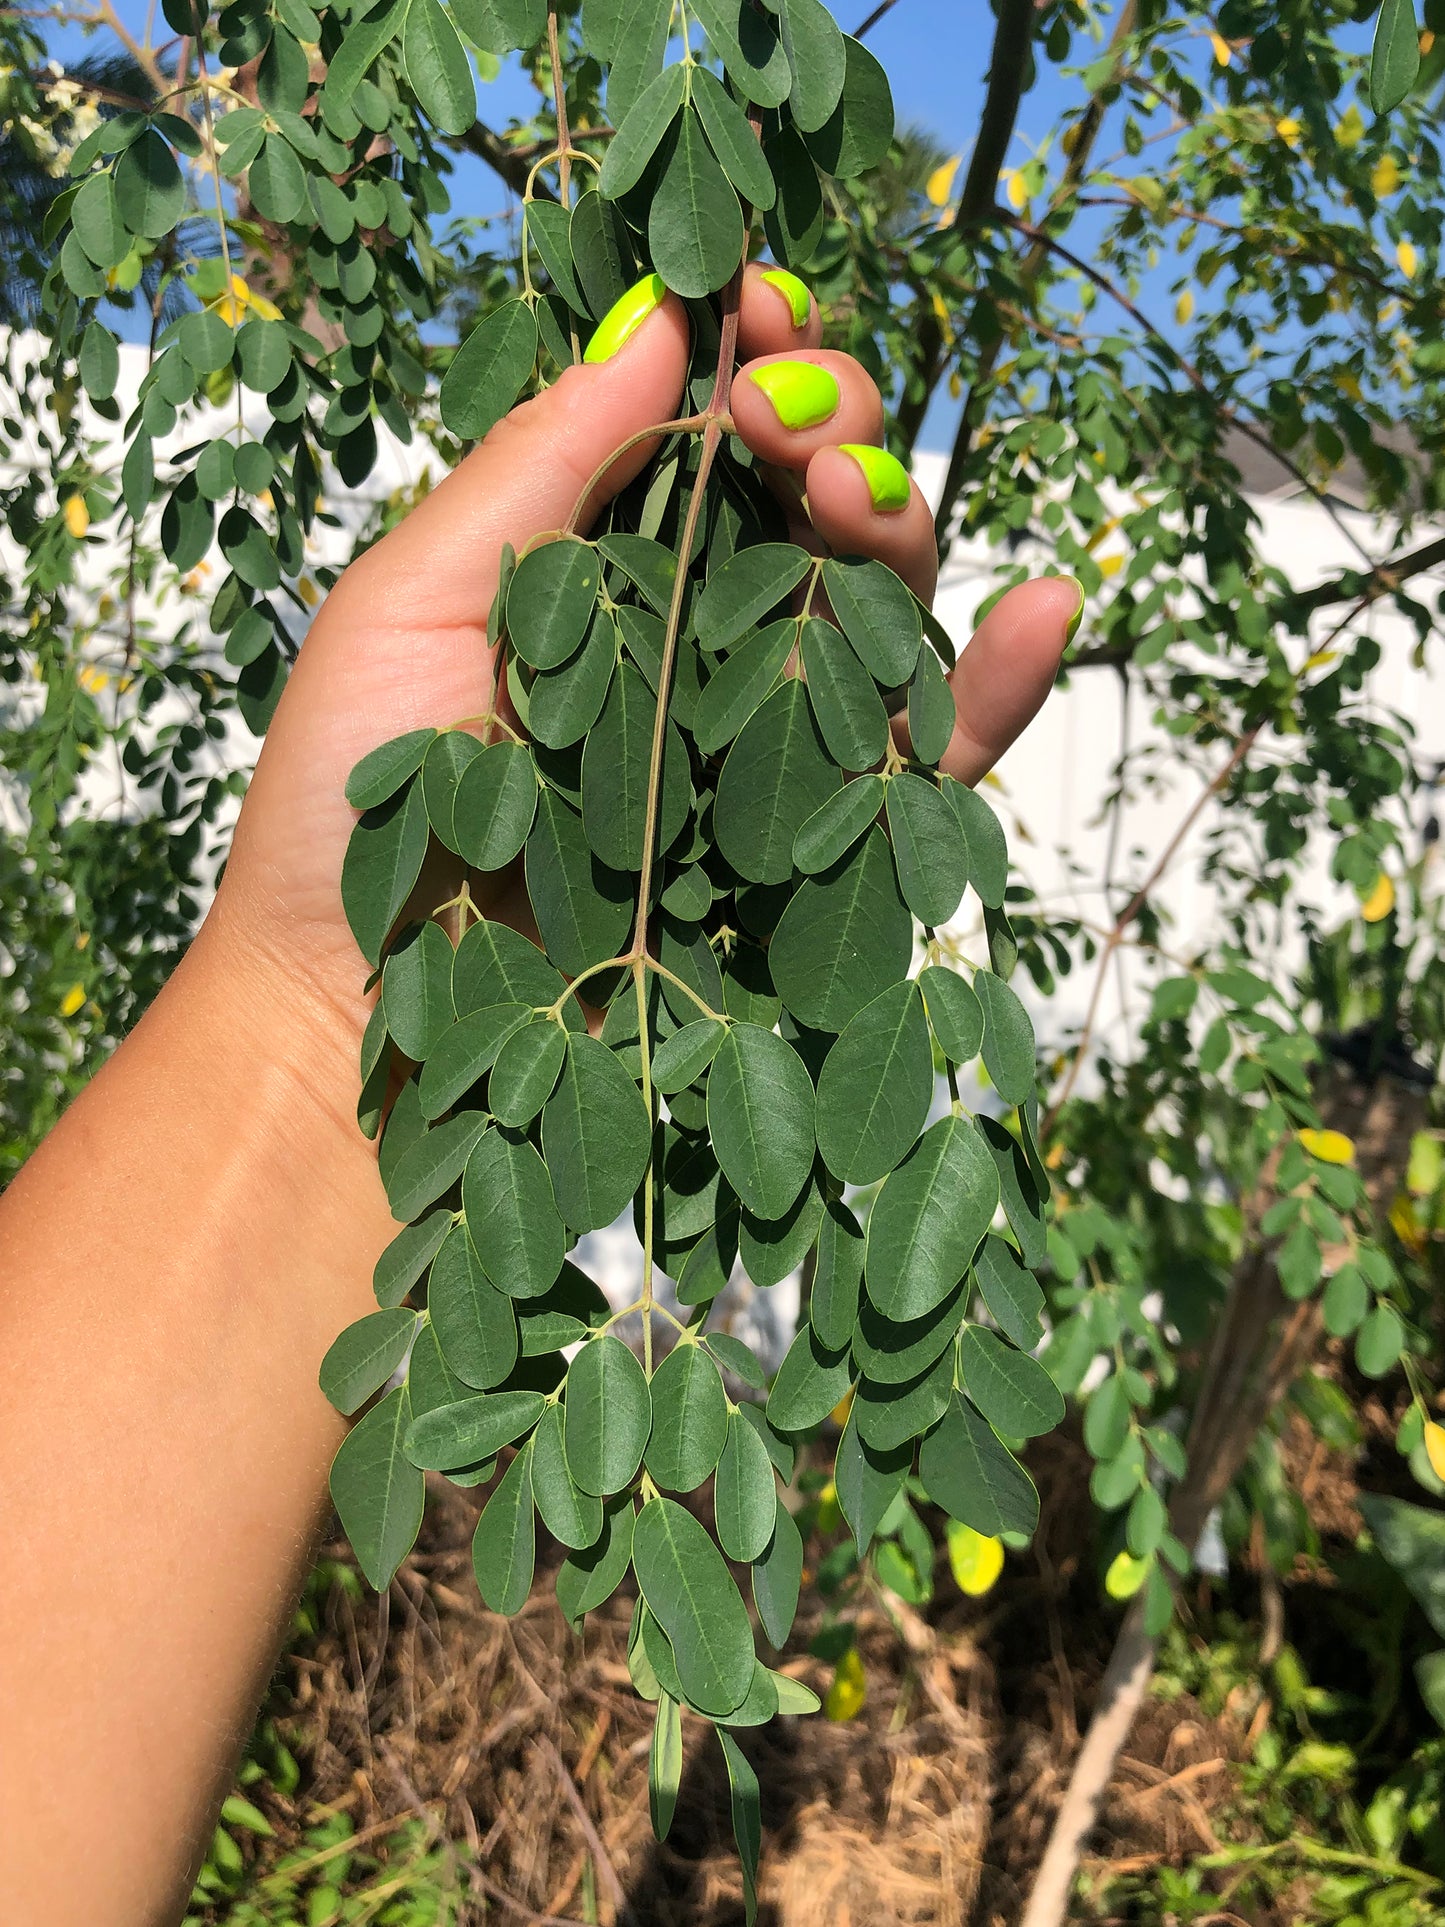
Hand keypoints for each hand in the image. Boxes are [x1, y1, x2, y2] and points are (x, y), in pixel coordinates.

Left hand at [217, 265, 1075, 1039]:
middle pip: (812, 494)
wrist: (361, 1021)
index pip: (709, 431)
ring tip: (853, 494)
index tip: (755, 305)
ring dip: (898, 513)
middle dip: (827, 415)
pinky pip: (941, 754)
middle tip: (787, 420)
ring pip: (880, 597)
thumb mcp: (412, 606)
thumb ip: (538, 468)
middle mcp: (696, 637)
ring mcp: (767, 738)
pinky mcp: (824, 845)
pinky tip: (1041, 604)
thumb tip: (661, 320)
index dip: (749, 351)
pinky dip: (1004, 679)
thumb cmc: (350, 808)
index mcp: (600, 565)